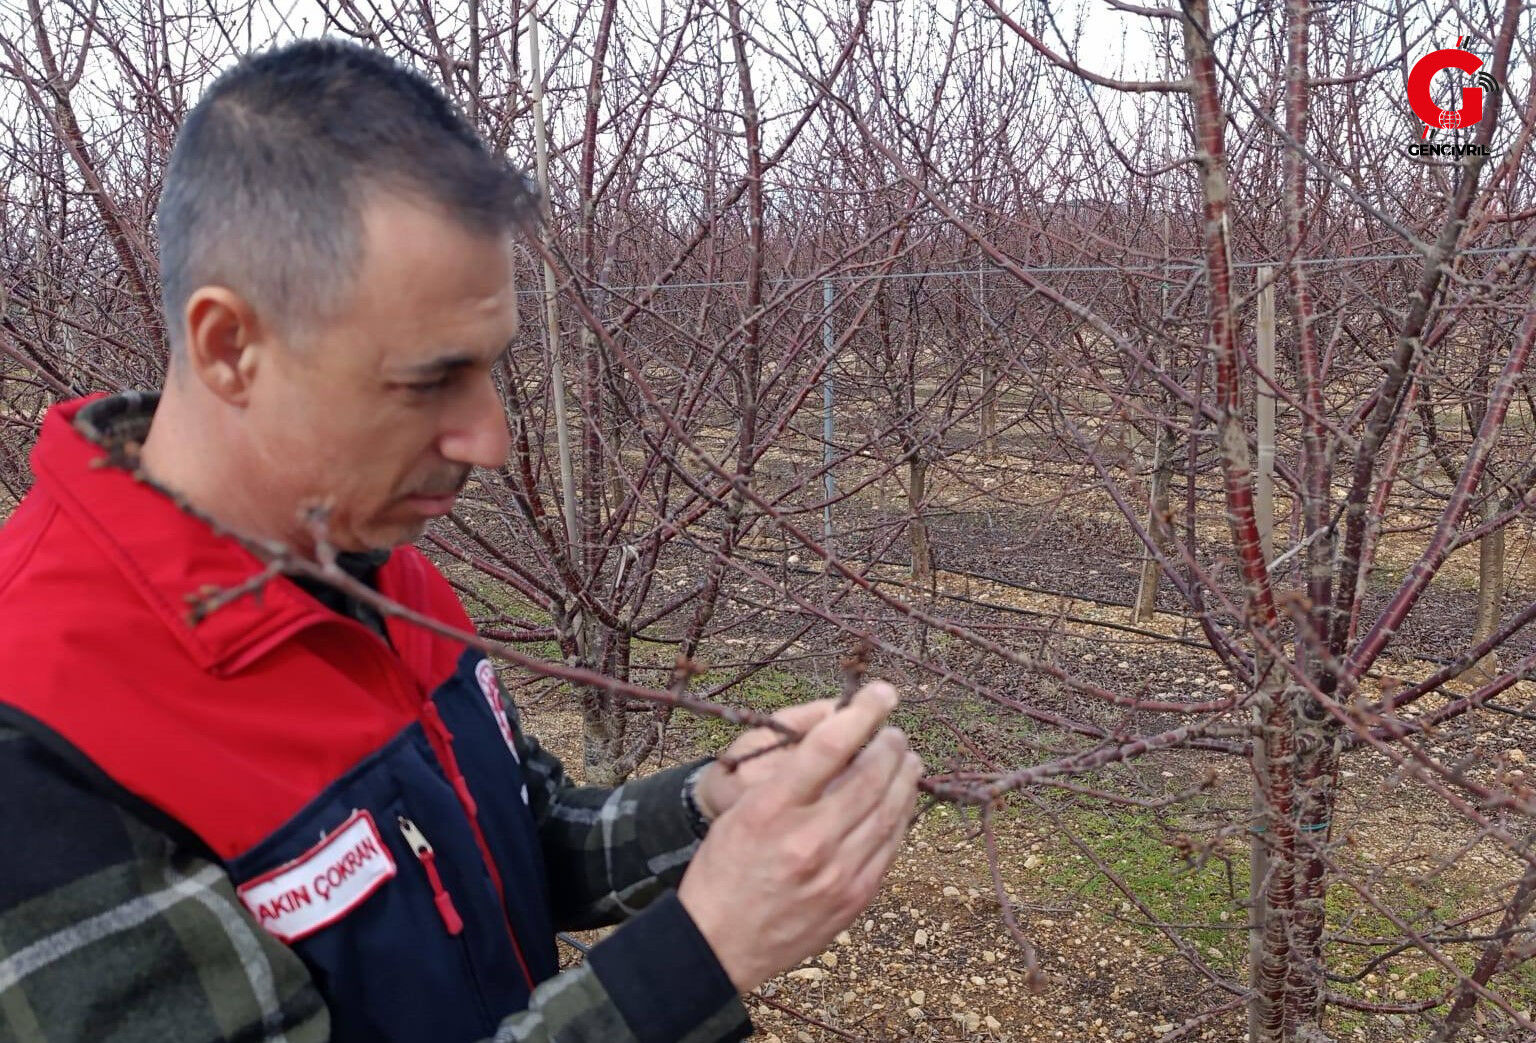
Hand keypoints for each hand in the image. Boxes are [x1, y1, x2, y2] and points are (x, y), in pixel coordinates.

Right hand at [677, 681, 922, 992]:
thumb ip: (789, 774)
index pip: (828, 746)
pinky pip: (891, 844)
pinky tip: (899, 800)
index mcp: (771, 809)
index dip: (863, 712)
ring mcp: (838, 872)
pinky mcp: (855, 896)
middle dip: (890, 743)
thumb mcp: (742, 810)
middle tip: (893, 730)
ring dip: (904, 775)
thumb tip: (838, 733)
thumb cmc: (725, 868)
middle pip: (871, 774)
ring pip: (890, 808)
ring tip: (905, 757)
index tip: (882, 692)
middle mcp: (809, 839)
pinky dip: (901, 814)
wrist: (719, 943)